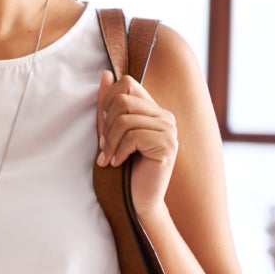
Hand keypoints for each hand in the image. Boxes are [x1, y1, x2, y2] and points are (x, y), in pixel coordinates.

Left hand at [96, 70, 176, 215]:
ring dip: (110, 142)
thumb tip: (106, 73)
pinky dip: (119, 151)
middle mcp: (165, 116)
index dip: (108, 100)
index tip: (104, 125)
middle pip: (123, 99)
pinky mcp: (168, 145)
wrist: (136, 200)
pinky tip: (119, 163)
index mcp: (152, 109)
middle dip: (106, 125)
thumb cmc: (122, 167)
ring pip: (125, 119)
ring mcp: (169, 130)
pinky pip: (133, 136)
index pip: (127, 82)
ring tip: (110, 157)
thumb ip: (108, 105)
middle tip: (105, 147)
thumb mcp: (110, 132)